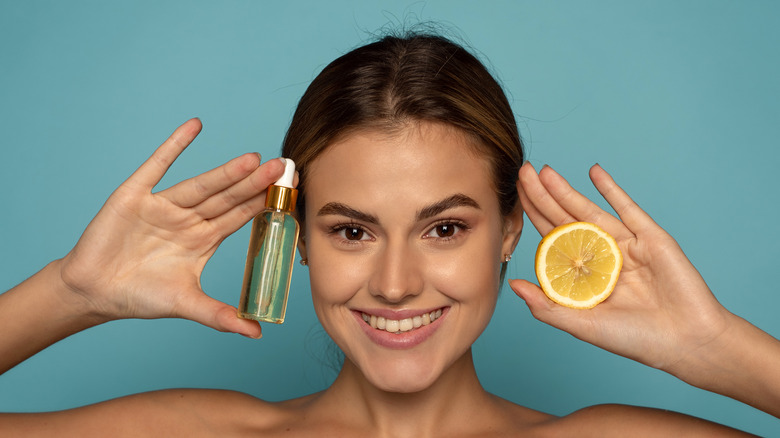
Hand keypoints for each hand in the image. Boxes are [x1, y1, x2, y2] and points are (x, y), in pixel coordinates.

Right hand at [58, 119, 285, 337]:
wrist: (93, 291)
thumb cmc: (140, 295)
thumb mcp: (186, 304)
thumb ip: (220, 315)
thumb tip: (257, 334)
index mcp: (204, 239)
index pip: (240, 217)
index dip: (264, 205)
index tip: (291, 192)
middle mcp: (189, 218)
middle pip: (227, 197)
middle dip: (254, 185)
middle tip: (283, 168)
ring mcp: (164, 205)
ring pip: (201, 184)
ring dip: (226, 172)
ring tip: (253, 158)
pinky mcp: (136, 195)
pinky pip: (157, 165)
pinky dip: (174, 146)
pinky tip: (195, 126)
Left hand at [510, 163, 731, 372]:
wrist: (687, 340)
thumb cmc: (635, 339)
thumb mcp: (583, 325)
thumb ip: (547, 307)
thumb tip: (514, 285)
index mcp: (583, 276)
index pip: (551, 239)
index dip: (533, 217)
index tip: (514, 196)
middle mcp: (600, 256)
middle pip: (565, 219)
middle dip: (543, 196)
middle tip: (522, 171)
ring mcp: (625, 244)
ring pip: (589, 210)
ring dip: (566, 190)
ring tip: (544, 171)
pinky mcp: (650, 237)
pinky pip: (627, 208)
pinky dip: (611, 189)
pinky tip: (594, 172)